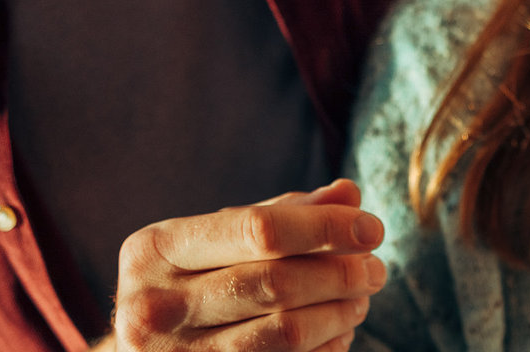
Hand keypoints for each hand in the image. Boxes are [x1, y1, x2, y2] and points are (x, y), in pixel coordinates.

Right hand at [105, 178, 386, 351]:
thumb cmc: (192, 282)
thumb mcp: (219, 239)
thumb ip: (282, 213)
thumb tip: (349, 193)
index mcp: (155, 250)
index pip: (257, 230)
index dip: (324, 227)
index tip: (371, 228)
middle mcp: (153, 306)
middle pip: (274, 283)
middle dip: (339, 273)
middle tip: (376, 269)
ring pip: (284, 333)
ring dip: (338, 313)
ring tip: (361, 299)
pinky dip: (324, 349)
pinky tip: (340, 333)